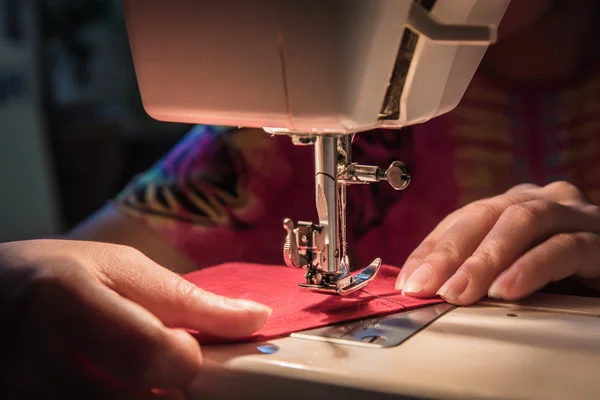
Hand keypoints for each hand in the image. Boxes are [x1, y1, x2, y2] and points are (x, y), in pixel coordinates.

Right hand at [0, 239, 270, 398]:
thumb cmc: (60, 275)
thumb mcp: (122, 269)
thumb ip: (187, 299)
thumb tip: (256, 317)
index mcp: (66, 296)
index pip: (149, 352)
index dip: (182, 360)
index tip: (184, 351)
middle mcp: (32, 351)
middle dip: (165, 392)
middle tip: (162, 372)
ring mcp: (19, 390)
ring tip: (133, 379)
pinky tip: (111, 388)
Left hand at [395, 181, 599, 304]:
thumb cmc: (563, 277)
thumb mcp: (510, 272)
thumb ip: (475, 273)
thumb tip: (420, 285)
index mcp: (514, 206)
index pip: (462, 219)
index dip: (432, 249)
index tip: (409, 281)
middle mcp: (541, 202)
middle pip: (486, 215)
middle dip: (450, 253)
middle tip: (426, 287)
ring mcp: (573, 216)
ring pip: (521, 223)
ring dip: (485, 259)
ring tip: (460, 291)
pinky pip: (564, 247)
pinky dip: (531, 267)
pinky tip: (508, 288)